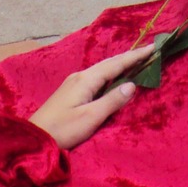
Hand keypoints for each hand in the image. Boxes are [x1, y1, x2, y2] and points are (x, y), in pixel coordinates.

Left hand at [29, 48, 154, 149]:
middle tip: (148, 52)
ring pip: (102, 70)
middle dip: (128, 58)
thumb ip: (112, 101)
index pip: (115, 64)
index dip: (134, 57)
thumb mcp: (90, 117)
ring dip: (119, 66)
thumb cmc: (63, 130)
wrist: (35, 138)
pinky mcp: (71, 92)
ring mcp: (74, 83)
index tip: (152, 48)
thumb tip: (131, 85)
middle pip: (109, 64)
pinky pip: (96, 78)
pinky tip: (113, 78)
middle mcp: (80, 76)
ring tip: (135, 63)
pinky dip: (109, 75)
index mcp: (86, 79)